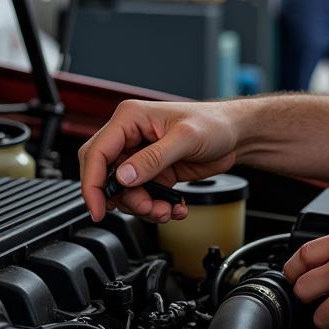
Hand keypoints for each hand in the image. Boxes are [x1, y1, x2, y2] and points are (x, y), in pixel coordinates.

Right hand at [78, 99, 240, 222]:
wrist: (236, 135)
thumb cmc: (214, 123)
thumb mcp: (184, 139)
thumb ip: (153, 159)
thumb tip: (124, 176)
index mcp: (130, 118)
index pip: (96, 152)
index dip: (93, 183)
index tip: (99, 208)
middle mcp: (131, 136)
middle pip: (106, 175)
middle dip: (124, 198)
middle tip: (147, 207)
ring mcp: (141, 156)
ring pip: (125, 191)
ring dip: (144, 206)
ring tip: (166, 209)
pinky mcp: (153, 171)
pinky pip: (144, 195)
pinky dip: (156, 206)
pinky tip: (175, 206)